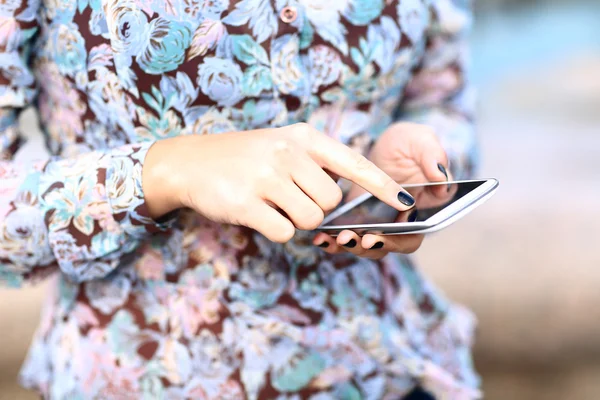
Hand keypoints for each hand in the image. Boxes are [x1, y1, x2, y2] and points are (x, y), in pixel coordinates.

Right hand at [142, 123, 415, 242]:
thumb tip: (344, 200)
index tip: (406, 201)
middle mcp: (287, 154)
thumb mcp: (282, 145)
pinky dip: (276, 231)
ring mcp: (266, 178)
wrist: (190, 162)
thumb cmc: (244, 157)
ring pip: (310, 220)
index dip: (381, 185)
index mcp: (302, 138)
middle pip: (332, 202)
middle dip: (318, 210)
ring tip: (273, 204)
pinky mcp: (247, 204)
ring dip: (296, 221)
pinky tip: (258, 214)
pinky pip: (283, 232)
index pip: (353, 162)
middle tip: (292, 200)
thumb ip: (315, 165)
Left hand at [313, 123, 450, 257]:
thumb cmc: (409, 143)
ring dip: (347, 246)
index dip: (396, 241)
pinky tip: (318, 237)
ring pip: (363, 246)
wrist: (384, 144)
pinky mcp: (355, 221)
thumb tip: (441, 178)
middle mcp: (399, 224)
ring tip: (329, 238)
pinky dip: (331, 241)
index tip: (377, 238)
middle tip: (349, 239)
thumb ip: (433, 155)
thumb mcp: (422, 141)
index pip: (412, 236)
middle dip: (366, 247)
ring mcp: (377, 225)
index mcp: (422, 211)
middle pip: (385, 247)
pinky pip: (345, 237)